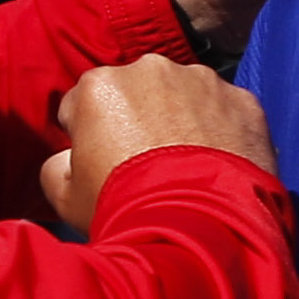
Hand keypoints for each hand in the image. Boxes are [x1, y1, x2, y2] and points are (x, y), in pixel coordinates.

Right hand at [39, 56, 277, 231]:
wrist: (196, 230)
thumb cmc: (123, 210)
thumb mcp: (65, 197)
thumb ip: (56, 166)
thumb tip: (65, 159)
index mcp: (99, 85)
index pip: (85, 106)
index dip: (92, 138)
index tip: (106, 166)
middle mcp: (151, 69)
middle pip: (138, 93)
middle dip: (140, 121)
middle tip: (150, 169)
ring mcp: (203, 81)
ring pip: (186, 97)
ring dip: (184, 123)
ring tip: (188, 170)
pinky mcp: (243, 100)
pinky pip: (227, 113)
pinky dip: (224, 134)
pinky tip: (220, 168)